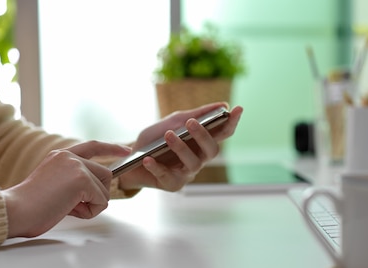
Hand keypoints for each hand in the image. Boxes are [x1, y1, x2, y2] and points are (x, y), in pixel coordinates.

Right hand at [2, 141, 131, 237]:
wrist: (15, 210)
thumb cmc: (29, 206)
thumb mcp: (55, 184)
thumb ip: (75, 180)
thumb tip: (98, 191)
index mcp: (61, 155)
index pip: (93, 146)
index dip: (111, 148)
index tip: (126, 151)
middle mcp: (69, 156)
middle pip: (106, 174)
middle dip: (97, 194)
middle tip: (72, 205)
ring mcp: (76, 166)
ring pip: (105, 189)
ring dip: (91, 204)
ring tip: (67, 207)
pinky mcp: (81, 179)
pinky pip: (101, 201)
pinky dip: (89, 211)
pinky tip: (69, 210)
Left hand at [119, 102, 242, 191]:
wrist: (129, 159)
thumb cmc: (155, 140)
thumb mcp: (172, 122)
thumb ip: (195, 114)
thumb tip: (222, 105)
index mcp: (202, 143)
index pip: (223, 133)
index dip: (233, 122)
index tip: (238, 109)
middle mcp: (199, 159)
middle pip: (212, 151)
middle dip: (204, 136)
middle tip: (191, 123)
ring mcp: (187, 173)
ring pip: (193, 163)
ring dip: (181, 148)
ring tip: (168, 136)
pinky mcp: (172, 184)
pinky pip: (167, 176)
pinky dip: (157, 166)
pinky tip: (148, 159)